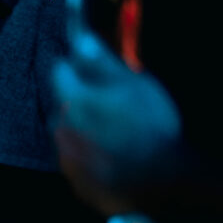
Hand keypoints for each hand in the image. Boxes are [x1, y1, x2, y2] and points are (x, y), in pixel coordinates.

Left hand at [50, 0, 185, 210]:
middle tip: (113, 106)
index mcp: (73, 100)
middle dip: (81, 101)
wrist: (162, 181)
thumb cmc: (151, 126)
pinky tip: (113, 155)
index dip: (77, 69)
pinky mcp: (75, 181)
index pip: (59, 72)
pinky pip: (77, 160)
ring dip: (84, 128)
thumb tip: (81, 40)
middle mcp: (61, 129)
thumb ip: (103, 62)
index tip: (94, 72)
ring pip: (68, 133)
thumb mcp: (134, 84)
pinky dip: (89, 155)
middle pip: (64, 104)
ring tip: (117, 133)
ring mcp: (66, 158)